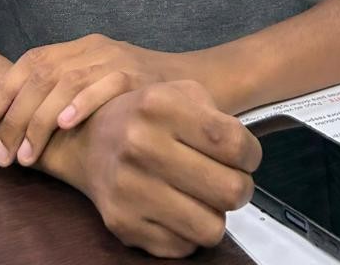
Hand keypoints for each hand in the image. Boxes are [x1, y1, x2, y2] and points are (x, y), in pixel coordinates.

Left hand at [0, 32, 189, 166]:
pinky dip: (81, 103)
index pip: (32, 60)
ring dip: (40, 121)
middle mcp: (95, 47)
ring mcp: (117, 58)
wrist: (201, 82)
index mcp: (82, 46)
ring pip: (65, 82)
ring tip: (26, 155)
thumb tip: (24, 122)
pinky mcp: (139, 74)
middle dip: (15, 116)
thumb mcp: (104, 82)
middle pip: (41, 74)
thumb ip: (71, 90)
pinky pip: (104, 85)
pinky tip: (64, 125)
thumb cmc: (146, 92)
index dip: (4, 88)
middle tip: (4, 156)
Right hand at [47, 79, 260, 257]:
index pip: (234, 143)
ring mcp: (130, 189)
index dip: (251, 155)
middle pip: (230, 190)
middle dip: (240, 187)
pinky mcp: (123, 224)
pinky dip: (187, 232)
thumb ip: (215, 113)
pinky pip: (183, 247)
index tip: (245, 156)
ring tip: (202, 196)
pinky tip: (176, 208)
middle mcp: (141, 145)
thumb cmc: (145, 115)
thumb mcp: (178, 92)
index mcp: (159, 106)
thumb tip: (244, 155)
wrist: (87, 142)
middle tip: (228, 179)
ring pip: (211, 227)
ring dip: (214, 214)